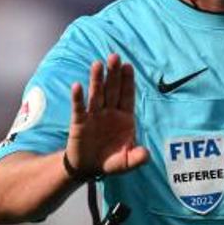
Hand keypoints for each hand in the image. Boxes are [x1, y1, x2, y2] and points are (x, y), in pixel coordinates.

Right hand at [66, 53, 149, 177]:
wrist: (89, 168)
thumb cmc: (111, 161)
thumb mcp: (127, 162)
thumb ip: (138, 157)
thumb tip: (146, 154)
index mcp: (124, 117)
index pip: (127, 95)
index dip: (127, 81)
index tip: (128, 66)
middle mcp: (109, 112)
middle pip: (112, 90)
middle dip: (114, 74)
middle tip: (114, 56)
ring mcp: (94, 116)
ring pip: (96, 95)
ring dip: (97, 80)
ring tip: (98, 64)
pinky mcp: (79, 123)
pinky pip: (78, 108)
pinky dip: (78, 98)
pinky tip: (77, 86)